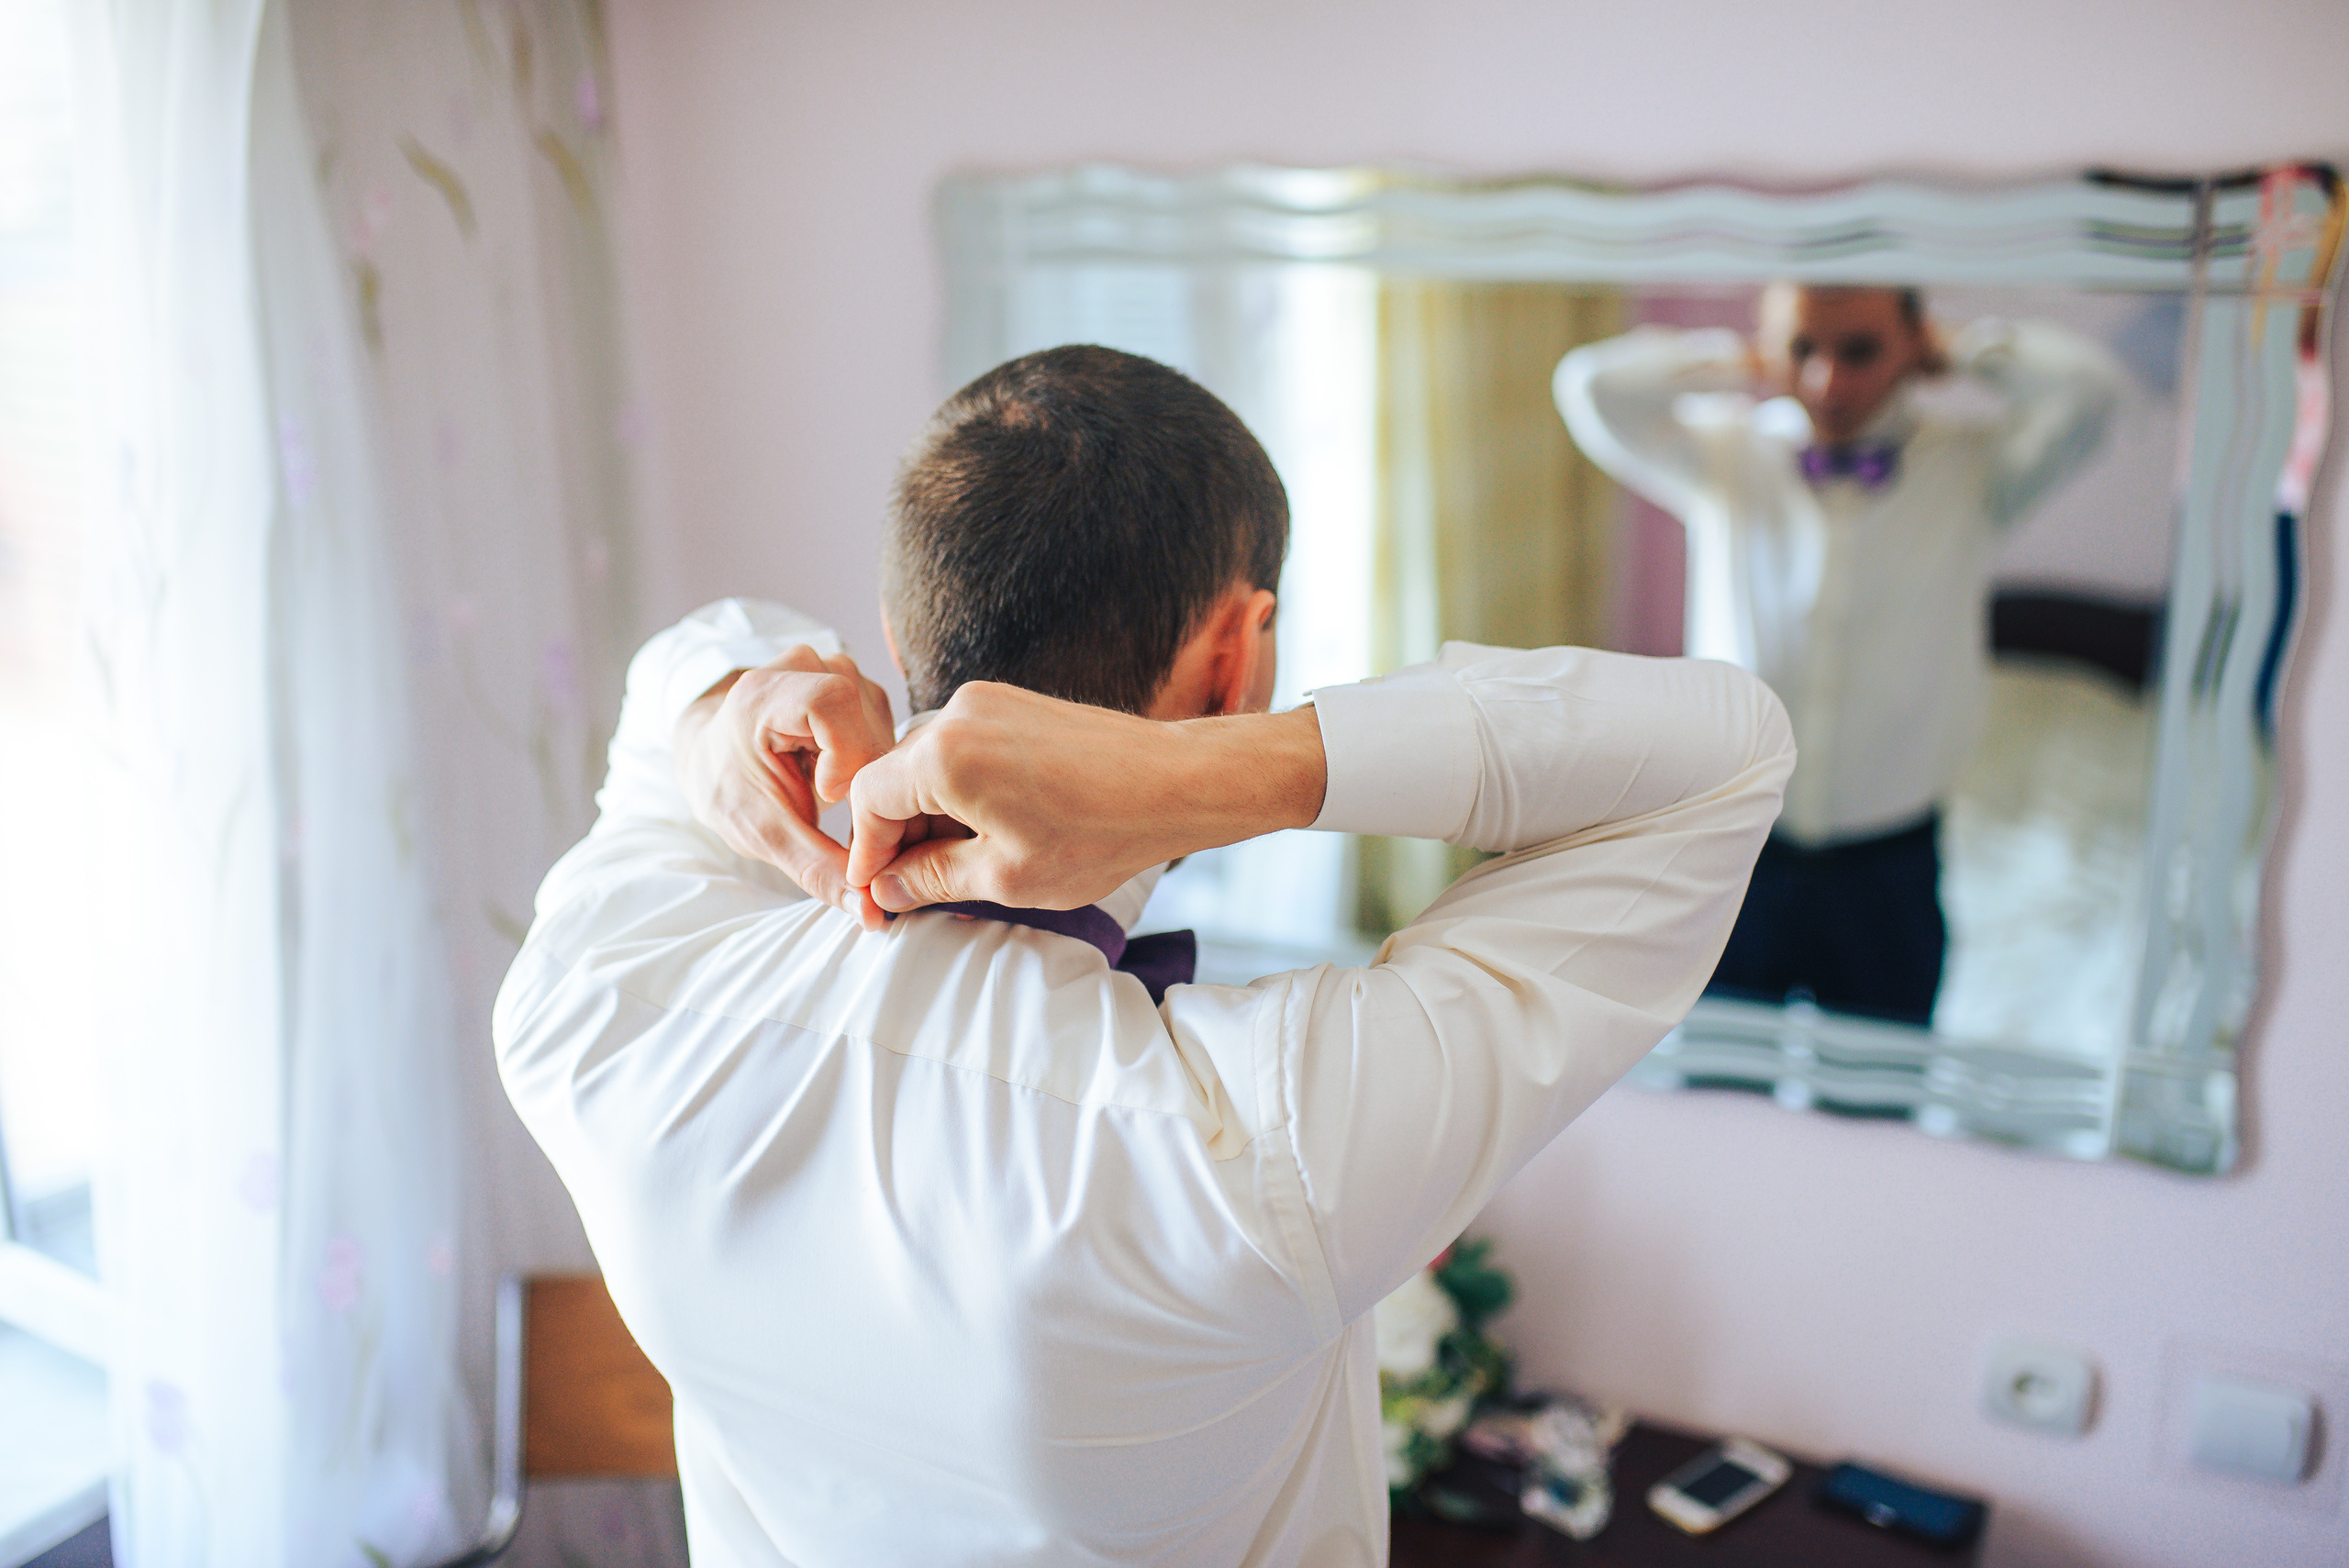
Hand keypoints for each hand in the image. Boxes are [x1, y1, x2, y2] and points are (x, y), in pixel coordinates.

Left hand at [674, 646, 897, 926]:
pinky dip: (875, 763)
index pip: (831, 702)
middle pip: (866, 720)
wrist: (712, 757)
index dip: (844, 753)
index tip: (826, 794)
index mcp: (764, 693)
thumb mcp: (762, 834)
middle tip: (841, 818)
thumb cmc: (729, 789)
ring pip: (884, 724)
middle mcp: (803, 667)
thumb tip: (871, 914)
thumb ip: (817, 871)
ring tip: (834, 798)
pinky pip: (886, 724)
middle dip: (865, 779)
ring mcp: (832, 669)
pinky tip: (846, 783)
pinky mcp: (855, 683)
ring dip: (871, 773)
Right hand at [844, 683, 1326, 913]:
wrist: (1175, 783)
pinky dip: (960, 790)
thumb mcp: (1005, 878)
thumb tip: (888, 889)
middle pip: (894, 777)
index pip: (866, 800)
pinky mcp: (1014, 703)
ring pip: (928, 763)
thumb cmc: (1100, 832)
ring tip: (959, 865)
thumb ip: (932, 880)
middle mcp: (958, 714)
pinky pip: (962, 747)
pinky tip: (989, 830)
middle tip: (913, 890)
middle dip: (897, 836)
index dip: (866, 852)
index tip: (877, 891)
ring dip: (930, 814)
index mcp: (943, 756)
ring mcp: (988, 701)